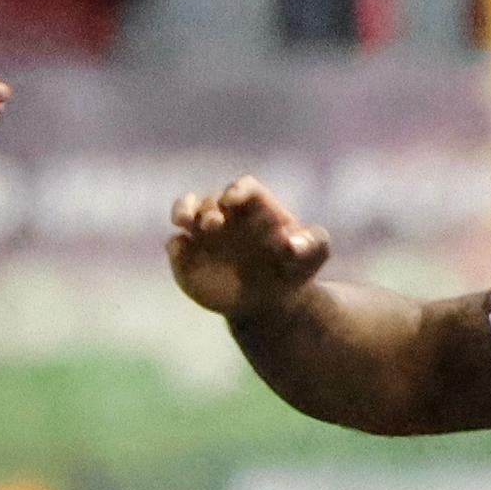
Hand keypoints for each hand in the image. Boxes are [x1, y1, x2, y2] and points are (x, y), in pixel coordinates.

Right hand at [165, 176, 331, 319]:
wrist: (270, 302)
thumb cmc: (294, 270)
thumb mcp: (314, 256)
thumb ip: (313, 244)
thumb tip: (294, 245)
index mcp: (255, 207)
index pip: (243, 188)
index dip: (237, 190)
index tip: (233, 199)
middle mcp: (226, 214)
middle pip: (212, 200)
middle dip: (209, 208)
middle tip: (213, 225)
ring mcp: (203, 234)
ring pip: (185, 210)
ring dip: (182, 210)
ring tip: (182, 221)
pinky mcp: (187, 256)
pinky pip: (175, 245)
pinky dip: (176, 247)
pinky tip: (180, 252)